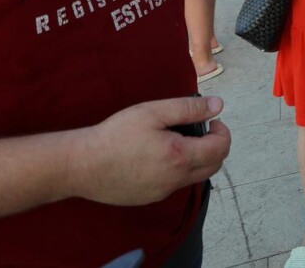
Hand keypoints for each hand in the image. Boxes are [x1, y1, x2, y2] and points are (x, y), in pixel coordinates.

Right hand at [70, 96, 230, 205]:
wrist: (82, 165)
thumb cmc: (115, 135)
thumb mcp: (153, 112)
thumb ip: (189, 108)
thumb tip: (217, 105)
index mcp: (180, 157)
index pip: (220, 148)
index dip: (222, 131)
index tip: (212, 120)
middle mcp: (175, 180)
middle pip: (214, 166)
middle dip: (215, 146)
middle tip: (201, 129)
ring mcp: (162, 192)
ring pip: (195, 177)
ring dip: (198, 159)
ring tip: (179, 140)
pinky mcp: (149, 198)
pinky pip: (175, 184)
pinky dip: (179, 170)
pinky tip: (161, 156)